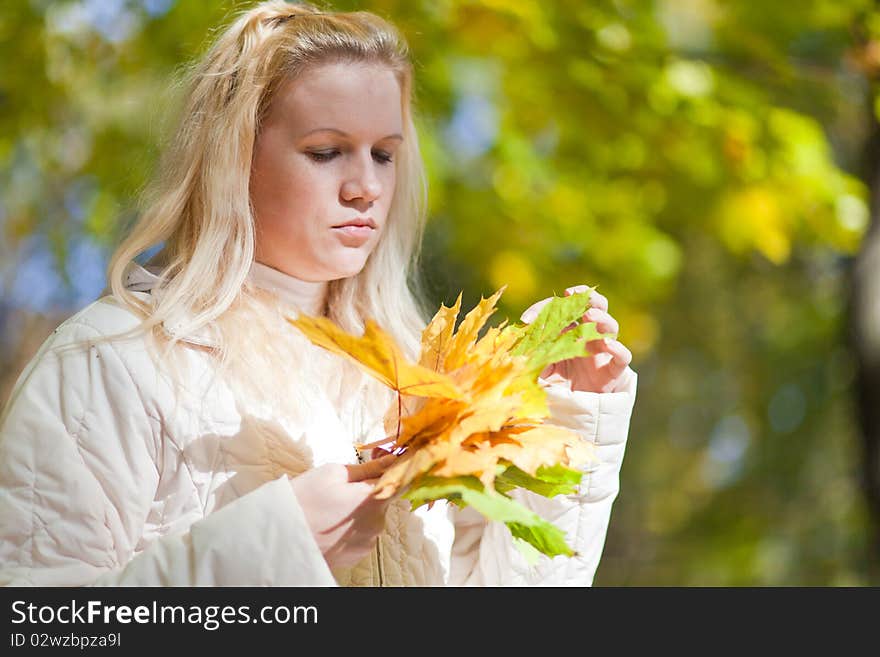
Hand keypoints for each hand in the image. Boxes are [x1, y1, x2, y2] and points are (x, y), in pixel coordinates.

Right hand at [290, 454, 395, 569]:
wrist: (282, 538)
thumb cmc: (305, 500)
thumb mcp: (333, 473)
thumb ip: (368, 467)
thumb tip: (392, 459)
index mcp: (373, 499)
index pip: (399, 481)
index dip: (390, 471)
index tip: (380, 464)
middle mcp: (377, 523)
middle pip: (383, 499)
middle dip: (367, 492)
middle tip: (341, 489)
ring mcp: (368, 541)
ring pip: (372, 518)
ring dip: (360, 511)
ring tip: (332, 510)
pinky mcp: (358, 555)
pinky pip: (363, 535)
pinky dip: (352, 528)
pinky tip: (332, 525)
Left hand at [520, 285, 633, 393]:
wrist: (575, 412)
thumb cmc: (555, 385)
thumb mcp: (538, 368)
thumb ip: (530, 357)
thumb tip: (514, 349)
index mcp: (568, 331)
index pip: (560, 310)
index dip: (544, 309)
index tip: (527, 319)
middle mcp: (588, 337)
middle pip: (596, 307)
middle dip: (588, 297)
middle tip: (573, 294)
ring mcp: (602, 352)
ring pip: (611, 327)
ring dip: (601, 318)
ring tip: (589, 316)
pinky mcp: (613, 370)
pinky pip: (623, 356)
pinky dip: (617, 349)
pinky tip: (607, 344)